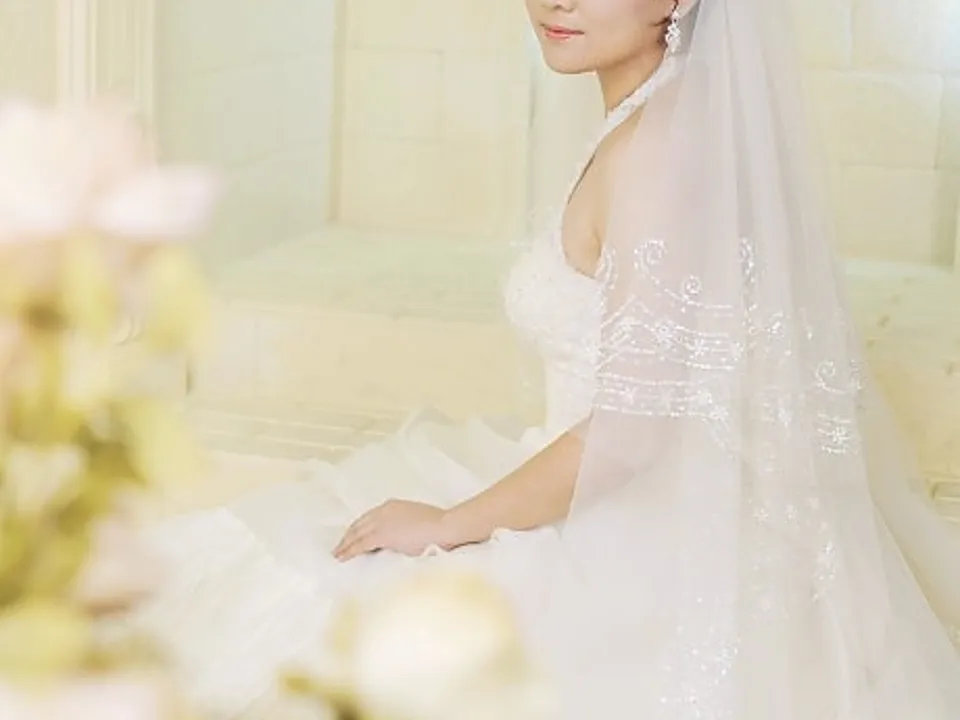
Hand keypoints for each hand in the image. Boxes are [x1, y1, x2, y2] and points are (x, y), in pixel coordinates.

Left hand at [333, 500, 450, 561]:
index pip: (368, 518)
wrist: (445, 527)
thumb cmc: (439, 527)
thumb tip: (400, 537)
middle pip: (359, 524)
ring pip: (356, 534)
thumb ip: (404, 526)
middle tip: (339, 547)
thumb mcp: (417, 521)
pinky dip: (349, 551)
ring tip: (337, 554)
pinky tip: (342, 558)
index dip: (358, 528)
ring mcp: (382, 522)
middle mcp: (383, 510)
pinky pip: (360, 544)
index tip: (352, 536)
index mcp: (392, 506)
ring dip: (345, 544)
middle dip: (348, 536)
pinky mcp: (382, 535)